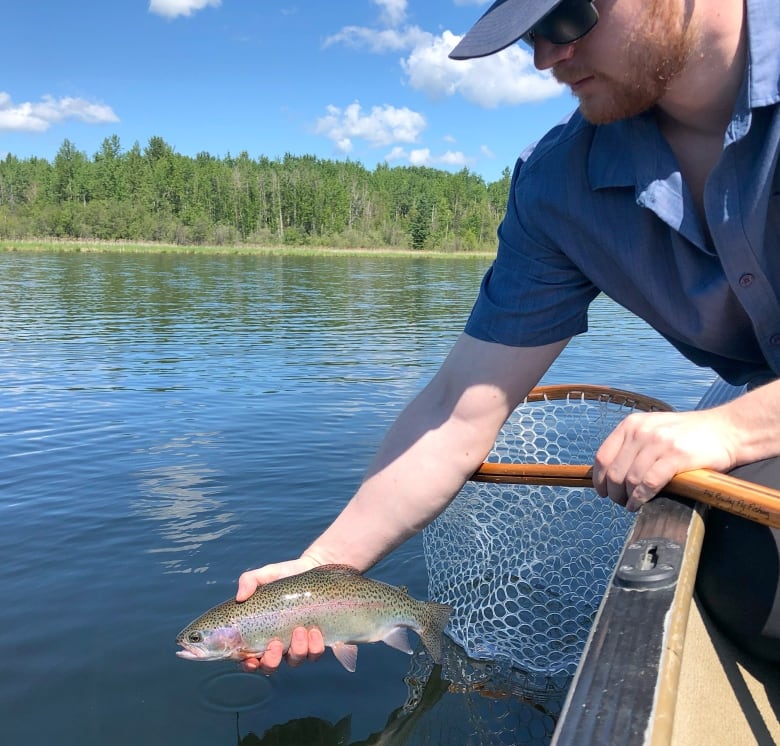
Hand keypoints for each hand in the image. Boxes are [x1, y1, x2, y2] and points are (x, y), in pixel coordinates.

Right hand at [235, 556, 325, 672]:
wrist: (316, 567)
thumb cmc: (286, 574)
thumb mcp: (267, 574)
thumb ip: (250, 581)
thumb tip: (240, 597)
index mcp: (262, 632)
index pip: (250, 658)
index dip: (249, 664)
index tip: (251, 659)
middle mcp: (279, 643)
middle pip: (271, 666)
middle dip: (272, 661)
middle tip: (275, 644)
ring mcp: (299, 644)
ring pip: (295, 660)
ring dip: (296, 650)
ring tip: (300, 629)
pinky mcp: (318, 640)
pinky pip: (315, 653)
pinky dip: (315, 646)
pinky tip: (315, 631)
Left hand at [592, 409, 736, 511]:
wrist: (726, 429)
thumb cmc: (687, 435)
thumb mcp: (653, 430)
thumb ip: (632, 446)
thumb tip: (610, 474)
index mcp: (631, 425)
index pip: (602, 456)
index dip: (599, 478)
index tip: (602, 491)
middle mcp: (641, 431)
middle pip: (614, 471)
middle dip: (614, 492)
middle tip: (620, 502)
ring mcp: (659, 443)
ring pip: (630, 479)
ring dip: (627, 498)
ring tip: (631, 505)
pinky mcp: (676, 456)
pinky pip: (649, 482)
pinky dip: (641, 497)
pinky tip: (641, 504)